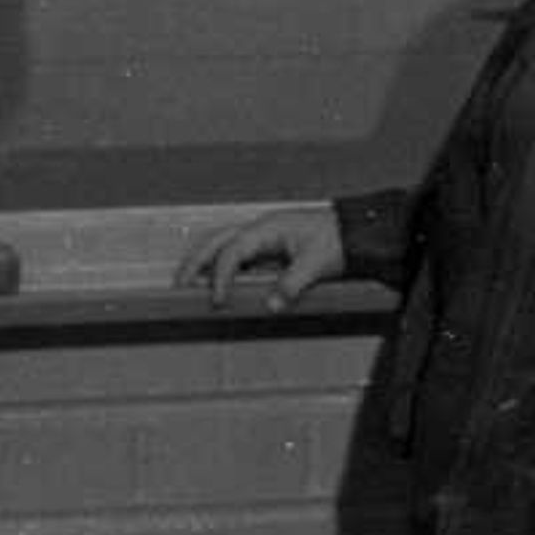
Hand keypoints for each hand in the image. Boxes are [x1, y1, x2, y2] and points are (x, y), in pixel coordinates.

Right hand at [179, 205, 345, 308]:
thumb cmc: (337, 241)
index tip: (217, 299)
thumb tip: (270, 305)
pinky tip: (218, 282)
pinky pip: (237, 254)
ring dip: (204, 262)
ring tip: (189, 283)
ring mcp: (262, 236)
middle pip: (216, 241)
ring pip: (222, 244)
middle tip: (179, 285)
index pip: (232, 251)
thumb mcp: (317, 264)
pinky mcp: (268, 246)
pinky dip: (222, 266)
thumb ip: (292, 285)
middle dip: (195, 262)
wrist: (355, 231)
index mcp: (267, 229)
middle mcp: (260, 229)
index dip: (221, 276)